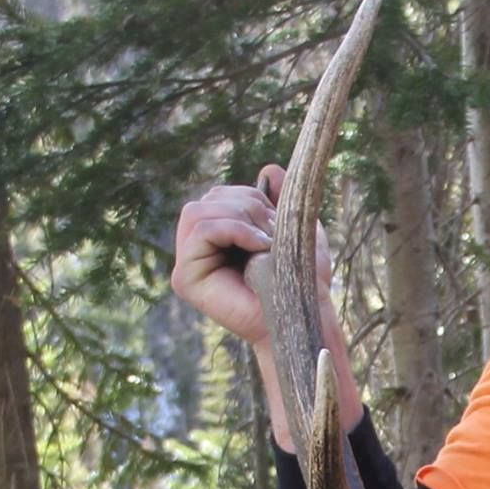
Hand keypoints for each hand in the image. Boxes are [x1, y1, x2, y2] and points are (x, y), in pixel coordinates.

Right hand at [170, 165, 333, 350]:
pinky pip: (200, 231)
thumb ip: (279, 198)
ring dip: (240, 217)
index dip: (250, 198)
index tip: (279, 221)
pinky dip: (232, 230)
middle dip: (247, 206)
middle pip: (208, 199)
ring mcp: (187, 264)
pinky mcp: (185, 279)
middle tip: (275, 232)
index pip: (219, 196)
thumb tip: (268, 170)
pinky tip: (259, 247)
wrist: (304, 318)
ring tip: (267, 242)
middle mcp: (197, 250)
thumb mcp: (294, 228)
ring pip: (199, 210)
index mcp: (217, 237)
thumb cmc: (303, 280)